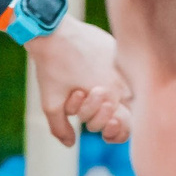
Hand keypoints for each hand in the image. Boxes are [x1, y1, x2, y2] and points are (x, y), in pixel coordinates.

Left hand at [26, 19, 129, 144]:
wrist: (51, 31)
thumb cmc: (51, 67)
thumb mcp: (50, 102)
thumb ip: (60, 128)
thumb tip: (70, 144)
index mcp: (110, 95)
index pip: (124, 125)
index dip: (110, 131)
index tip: (97, 130)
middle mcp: (122, 80)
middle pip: (125, 108)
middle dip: (102, 113)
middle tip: (82, 101)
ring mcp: (122, 62)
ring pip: (124, 88)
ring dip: (106, 94)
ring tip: (84, 87)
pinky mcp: (116, 47)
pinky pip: (120, 67)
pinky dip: (107, 74)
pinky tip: (87, 69)